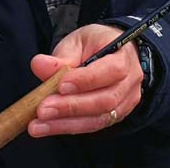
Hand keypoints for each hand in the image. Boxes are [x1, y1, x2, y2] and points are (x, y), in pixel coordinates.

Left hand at [28, 24, 142, 136]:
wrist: (110, 54)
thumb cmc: (94, 45)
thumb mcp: (77, 42)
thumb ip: (61, 57)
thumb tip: (39, 65)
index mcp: (124, 55)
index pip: (110, 70)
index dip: (85, 80)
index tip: (60, 85)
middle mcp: (130, 82)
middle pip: (104, 100)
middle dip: (71, 107)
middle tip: (43, 109)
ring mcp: (126, 102)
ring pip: (98, 119)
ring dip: (65, 123)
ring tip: (39, 125)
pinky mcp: (115, 116)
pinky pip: (93, 126)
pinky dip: (68, 127)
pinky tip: (48, 127)